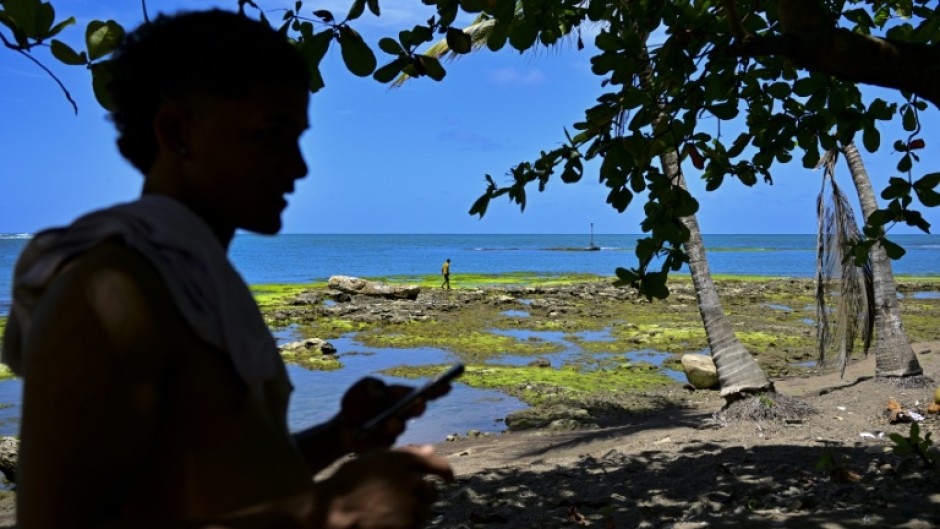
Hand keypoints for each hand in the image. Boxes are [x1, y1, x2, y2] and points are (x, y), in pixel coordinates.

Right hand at [318, 445, 453, 528]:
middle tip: (398, 504)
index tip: (448, 480)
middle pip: (430, 493)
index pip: (437, 464)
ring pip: (422, 513)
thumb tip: (431, 448)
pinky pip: (415, 527)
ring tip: (385, 514)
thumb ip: (403, 454)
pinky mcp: (408, 525)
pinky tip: (385, 523)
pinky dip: (405, 527)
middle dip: (420, 498)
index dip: (445, 473)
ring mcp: (411, 504)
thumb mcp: (372, 460)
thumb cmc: (346, 484)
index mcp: (403, 459)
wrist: (330, 511)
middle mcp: (412, 479)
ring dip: (410, 515)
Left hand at [338, 377, 450, 452]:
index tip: (447, 386)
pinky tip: (372, 435)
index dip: (436, 390)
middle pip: (416, 410)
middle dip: (418, 406)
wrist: (343, 428)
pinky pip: (386, 442)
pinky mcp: (384, 446)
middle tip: (420, 403)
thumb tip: (381, 392)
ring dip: (396, 423)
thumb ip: (369, 385)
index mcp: (400, 397)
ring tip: (390, 422)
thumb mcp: (360, 389)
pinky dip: (380, 438)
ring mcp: (394, 431)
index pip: (422, 392)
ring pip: (400, 426)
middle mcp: (402, 414)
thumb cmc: (355, 404)